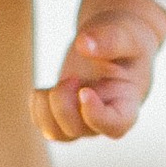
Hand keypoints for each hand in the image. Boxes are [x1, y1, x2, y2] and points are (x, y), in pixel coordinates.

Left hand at [32, 0, 165, 142]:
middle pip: (79, 130)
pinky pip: (45, 125)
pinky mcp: (65, 113)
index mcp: (127, 102)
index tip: (84, 91)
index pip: (115, 126)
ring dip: (46, 111)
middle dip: (63, 104)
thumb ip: (110, 39)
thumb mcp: (125, 32)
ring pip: (58, 134)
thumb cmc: (127, 35)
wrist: (116, 37)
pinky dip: (37, 108)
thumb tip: (83, 44)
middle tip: (70, 78)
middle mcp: (106, 116)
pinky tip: (44, 89)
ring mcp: (84, 118)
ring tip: (51, 87)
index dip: (96, 116)